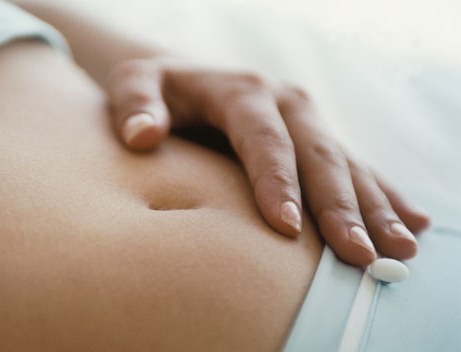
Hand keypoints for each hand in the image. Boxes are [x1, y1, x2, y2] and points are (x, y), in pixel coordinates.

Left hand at [105, 58, 429, 265]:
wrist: (185, 78)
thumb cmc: (156, 90)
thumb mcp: (134, 84)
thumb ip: (135, 105)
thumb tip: (142, 134)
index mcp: (242, 91)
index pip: (263, 139)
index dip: (276, 182)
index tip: (285, 227)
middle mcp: (284, 102)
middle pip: (317, 155)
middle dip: (339, 207)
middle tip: (358, 255)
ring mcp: (306, 120)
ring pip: (346, 165)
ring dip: (374, 208)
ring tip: (398, 249)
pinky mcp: (316, 138)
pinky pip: (357, 167)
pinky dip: (383, 195)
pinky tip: (411, 222)